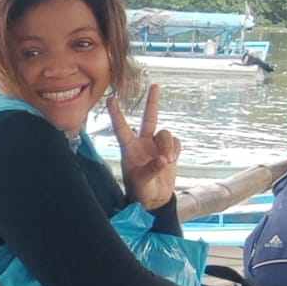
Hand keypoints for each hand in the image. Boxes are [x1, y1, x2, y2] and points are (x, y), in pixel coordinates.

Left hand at [108, 84, 180, 210]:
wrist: (154, 200)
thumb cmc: (140, 190)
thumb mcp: (141, 181)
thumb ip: (151, 169)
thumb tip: (163, 159)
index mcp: (129, 148)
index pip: (121, 128)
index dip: (116, 114)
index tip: (110, 99)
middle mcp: (143, 143)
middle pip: (149, 118)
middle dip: (152, 102)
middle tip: (155, 85)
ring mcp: (157, 146)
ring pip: (166, 133)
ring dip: (168, 146)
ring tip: (167, 161)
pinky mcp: (170, 151)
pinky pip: (176, 143)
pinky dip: (176, 150)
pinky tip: (172, 161)